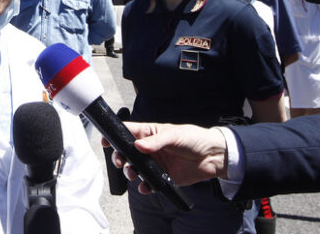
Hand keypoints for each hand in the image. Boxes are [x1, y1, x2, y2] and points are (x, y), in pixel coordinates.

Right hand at [101, 122, 228, 193]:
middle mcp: (149, 149)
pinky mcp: (162, 177)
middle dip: (120, 158)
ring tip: (134, 174)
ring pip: (135, 169)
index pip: (128, 132)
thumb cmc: (194, 138)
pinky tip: (145, 186)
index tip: (106, 141)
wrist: (213, 156)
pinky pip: (148, 183)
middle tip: (120, 161)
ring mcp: (155, 163)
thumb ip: (156, 142)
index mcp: (150, 133)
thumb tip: (138, 146)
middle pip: (127, 153)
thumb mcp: (174, 135)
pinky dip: (144, 187)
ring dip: (130, 172)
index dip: (115, 136)